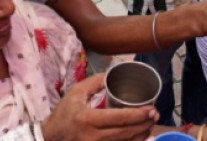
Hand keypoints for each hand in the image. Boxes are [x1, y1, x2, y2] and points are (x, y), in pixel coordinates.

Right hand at [41, 74, 157, 140]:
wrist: (51, 137)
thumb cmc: (65, 113)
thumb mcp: (76, 92)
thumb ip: (96, 82)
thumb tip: (114, 72)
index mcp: (88, 119)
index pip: (120, 118)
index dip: (139, 115)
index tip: (152, 109)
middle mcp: (92, 137)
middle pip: (126, 132)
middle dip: (144, 124)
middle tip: (155, 116)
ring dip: (141, 135)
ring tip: (150, 125)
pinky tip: (141, 137)